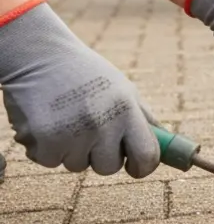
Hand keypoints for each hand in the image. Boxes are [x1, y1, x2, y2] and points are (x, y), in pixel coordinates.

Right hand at [0, 0, 160, 175]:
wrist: (39, 55)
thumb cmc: (85, 74)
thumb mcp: (122, 89)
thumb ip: (143, 118)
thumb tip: (164, 145)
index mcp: (127, 110)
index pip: (146, 156)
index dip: (142, 167)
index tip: (134, 168)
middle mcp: (103, 123)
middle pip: (109, 167)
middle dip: (100, 156)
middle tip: (88, 131)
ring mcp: (73, 133)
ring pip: (77, 165)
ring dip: (71, 150)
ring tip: (65, 119)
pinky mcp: (45, 140)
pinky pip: (50, 161)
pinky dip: (46, 149)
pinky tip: (46, 123)